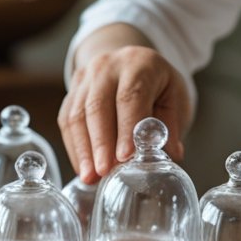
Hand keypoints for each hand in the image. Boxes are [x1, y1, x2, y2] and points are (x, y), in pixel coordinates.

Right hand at [58, 45, 191, 181]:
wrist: (132, 63)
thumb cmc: (158, 85)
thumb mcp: (174, 98)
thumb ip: (170, 126)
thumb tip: (168, 155)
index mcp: (139, 64)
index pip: (129, 97)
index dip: (126, 128)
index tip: (124, 157)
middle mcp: (107, 66)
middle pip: (97, 106)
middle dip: (100, 144)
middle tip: (103, 172)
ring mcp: (85, 77)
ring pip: (77, 115)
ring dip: (83, 150)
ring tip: (90, 177)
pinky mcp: (72, 90)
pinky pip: (66, 121)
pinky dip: (74, 147)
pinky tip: (83, 168)